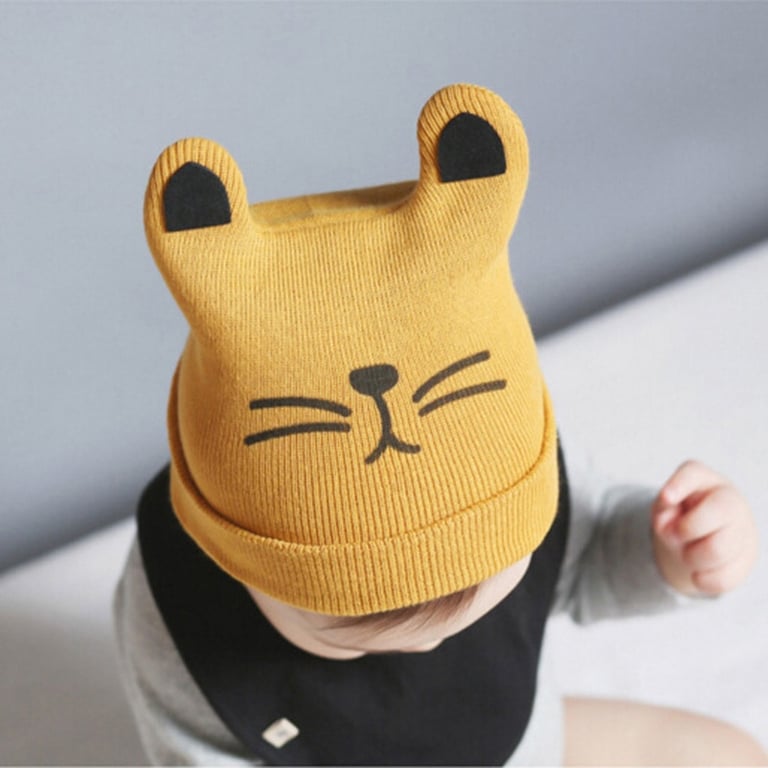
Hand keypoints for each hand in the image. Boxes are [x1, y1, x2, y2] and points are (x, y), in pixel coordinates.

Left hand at [651, 460, 758, 596]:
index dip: (679, 484)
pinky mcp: (745, 560)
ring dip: (692, 557)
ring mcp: (742, 530)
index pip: (693, 473)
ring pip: (718, 549)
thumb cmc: (681, 513)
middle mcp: (729, 500)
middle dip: (686, 530)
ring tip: (687, 553)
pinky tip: (697, 574)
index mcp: (704, 479)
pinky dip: (703, 580)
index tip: (665, 498)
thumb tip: (665, 525)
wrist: (705, 535)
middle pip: (715, 513)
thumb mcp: (665, 507)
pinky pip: (724, 578)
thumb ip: (662, 510)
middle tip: (674, 536)